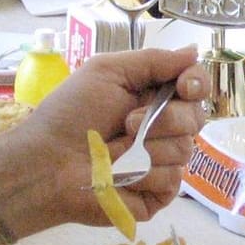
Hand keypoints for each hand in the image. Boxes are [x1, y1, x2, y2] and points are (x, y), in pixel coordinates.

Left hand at [0, 48, 208, 236]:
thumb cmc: (71, 114)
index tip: (184, 87)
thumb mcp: (107, 72)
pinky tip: (120, 175)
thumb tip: (194, 51)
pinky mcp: (157, 194)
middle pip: (196, 118)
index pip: (195, 87)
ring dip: (149, 149)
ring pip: (185, 151)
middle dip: (168, 119)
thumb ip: (153, 61)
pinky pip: (173, 181)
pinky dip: (145, 175)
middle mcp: (162, 129)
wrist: (47, 163)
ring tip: (115, 151)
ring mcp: (161, 163)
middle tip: (129, 122)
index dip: (197, 84)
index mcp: (151, 97)